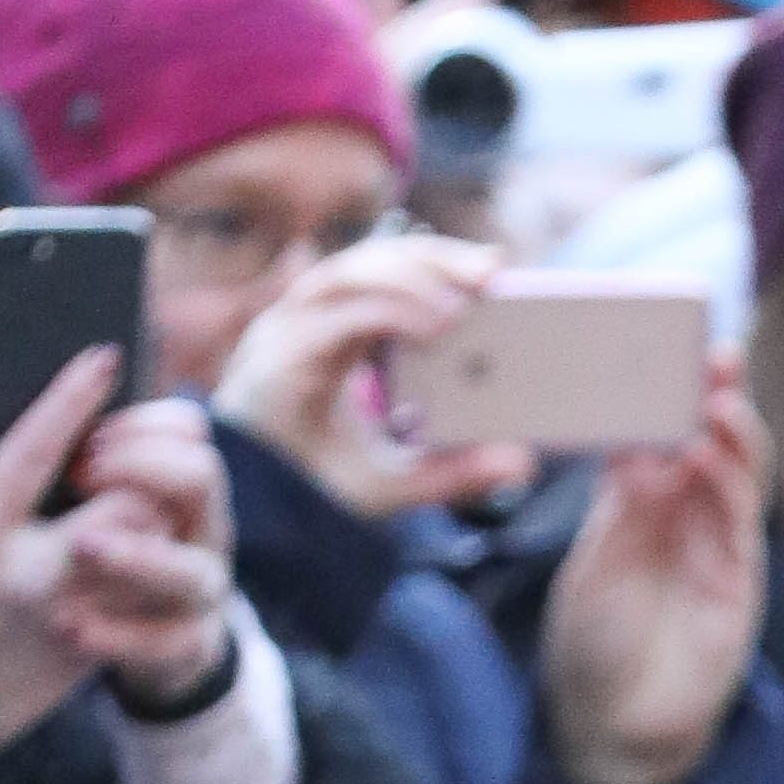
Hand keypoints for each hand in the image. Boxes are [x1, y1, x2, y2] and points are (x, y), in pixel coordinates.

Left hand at [0, 356, 232, 745]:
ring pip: (190, 571)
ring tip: (82, 548)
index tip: (88, 442)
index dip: (139, 426)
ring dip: (136, 557)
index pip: (188, 428)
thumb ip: (83, 437)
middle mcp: (200, 531)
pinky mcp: (185, 646)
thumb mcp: (64, 494)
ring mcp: (198, 591)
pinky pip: (167, 644)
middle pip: (203, 477)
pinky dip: (118, 636)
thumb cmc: (67, 550)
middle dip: (142, 468)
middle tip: (80, 475)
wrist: (79, 638)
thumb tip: (101, 364)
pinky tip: (72, 627)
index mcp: (175, 482)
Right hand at [211, 231, 532, 524]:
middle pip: (371, 261)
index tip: (493, 265)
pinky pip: (338, 315)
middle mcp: (309, 323)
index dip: (434, 261)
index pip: (384, 276)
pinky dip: (390, 312)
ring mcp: (289, 333)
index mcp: (334, 335)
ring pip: (351, 272)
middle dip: (432, 257)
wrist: (260, 526)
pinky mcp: (280, 355)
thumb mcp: (401, 480)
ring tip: (466, 303)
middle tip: (492, 270)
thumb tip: (523, 460)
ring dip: (413, 278)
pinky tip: (434, 328)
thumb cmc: (314, 492)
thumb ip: (457, 469)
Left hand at [534, 352, 769, 783]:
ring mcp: (719, 549)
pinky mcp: (738, 586)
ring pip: (738, 476)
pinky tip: (713, 453)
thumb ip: (620, 505)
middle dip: (717, 395)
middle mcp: (688, 517)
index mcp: (646, 501)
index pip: (667, 428)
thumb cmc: (595, 640)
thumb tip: (634, 440)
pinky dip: (729, 486)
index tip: (670, 344)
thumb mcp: (596, 557)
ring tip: (717, 394)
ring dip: (733, 433)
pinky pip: (740, 525)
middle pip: (713, 441)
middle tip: (713, 350)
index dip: (674, 389)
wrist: (613, 723)